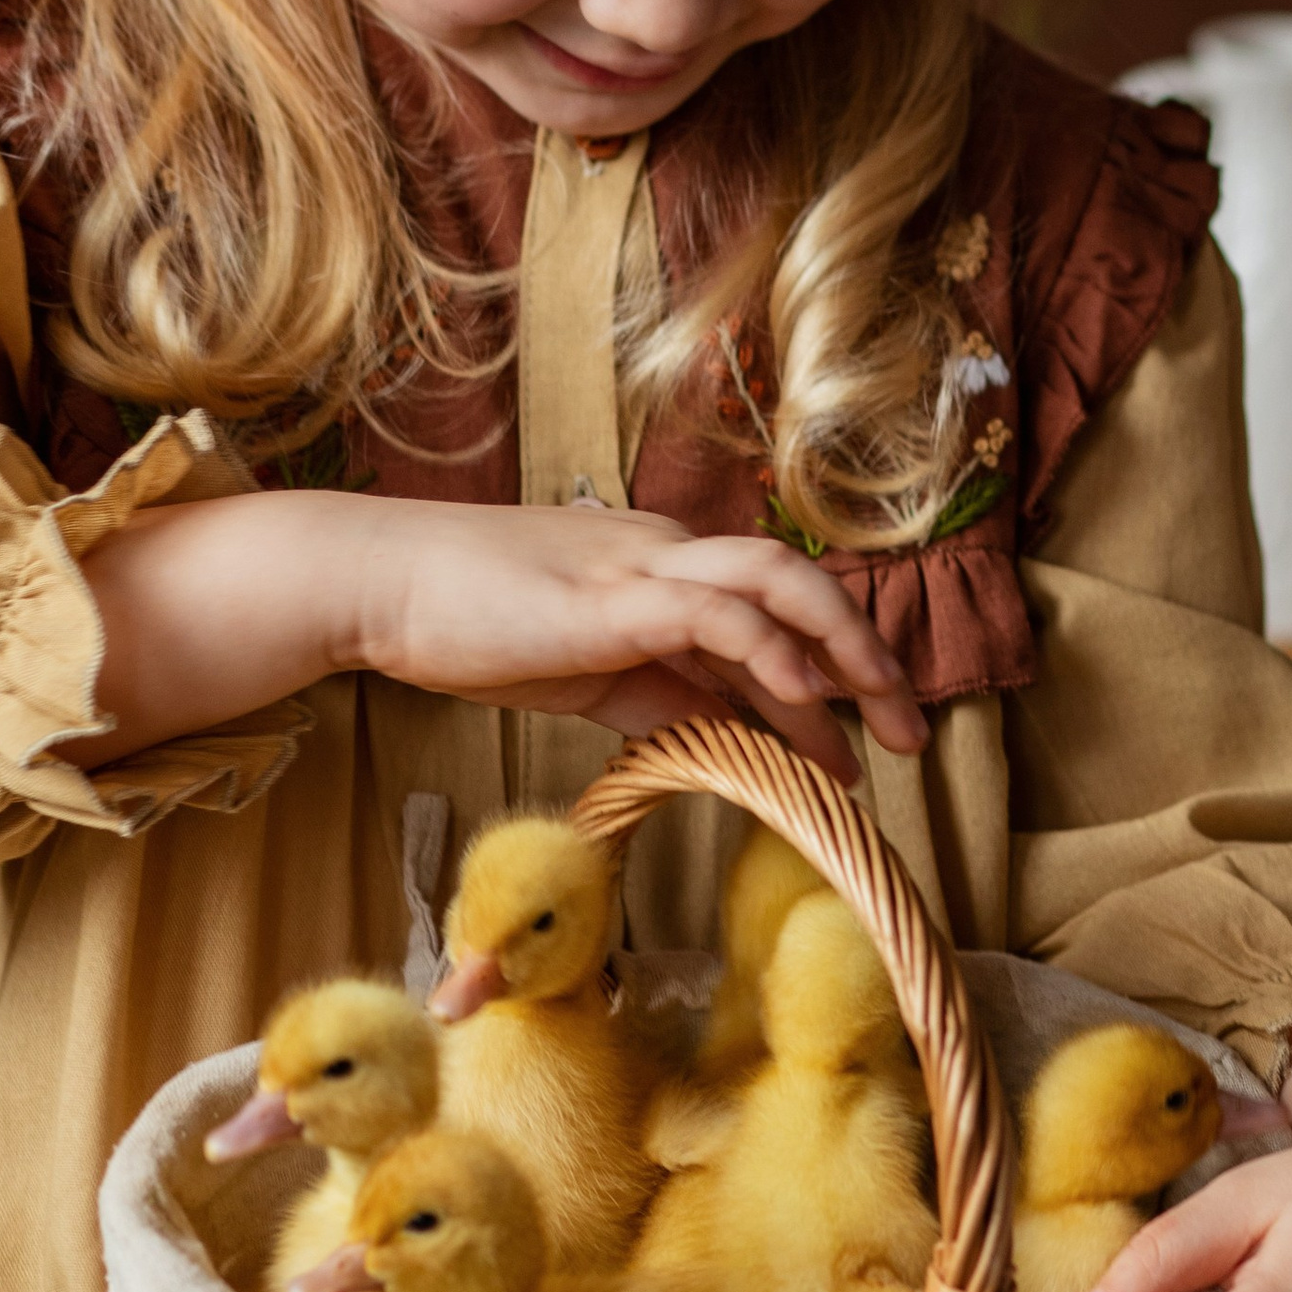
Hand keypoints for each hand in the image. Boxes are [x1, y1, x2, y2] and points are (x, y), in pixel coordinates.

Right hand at [66, 490, 924, 780]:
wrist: (380, 582)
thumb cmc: (467, 621)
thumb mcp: (582, 668)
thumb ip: (652, 693)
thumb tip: (714, 735)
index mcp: (663, 567)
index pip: (772, 612)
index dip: (831, 671)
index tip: (868, 739)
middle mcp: (669, 552)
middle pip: (800, 587)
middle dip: (867, 661)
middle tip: (911, 738)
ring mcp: (643, 565)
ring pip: (779, 585)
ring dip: (844, 657)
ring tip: (882, 730)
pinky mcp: (613, 594)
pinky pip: (719, 613)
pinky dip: (773, 654)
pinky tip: (805, 703)